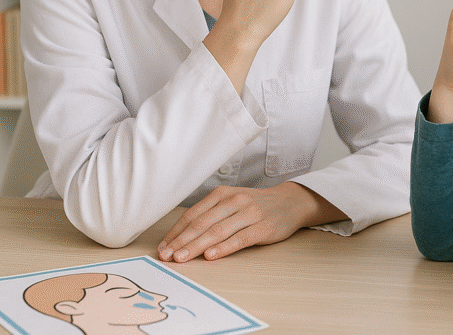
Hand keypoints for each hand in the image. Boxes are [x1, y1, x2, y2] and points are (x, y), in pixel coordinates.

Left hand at [157, 183, 325, 261]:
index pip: (192, 214)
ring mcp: (248, 213)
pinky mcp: (262, 227)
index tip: (163, 247)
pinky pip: (239, 239)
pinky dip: (223, 248)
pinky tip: (210, 256)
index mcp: (221, 194)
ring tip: (181, 258)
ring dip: (196, 247)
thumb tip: (182, 237)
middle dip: (181, 241)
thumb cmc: (255, 205)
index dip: (175, 232)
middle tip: (166, 256)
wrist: (290, 202)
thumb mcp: (231, 202)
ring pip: (217, 231)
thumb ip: (210, 215)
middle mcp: (233, 201)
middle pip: (201, 223)